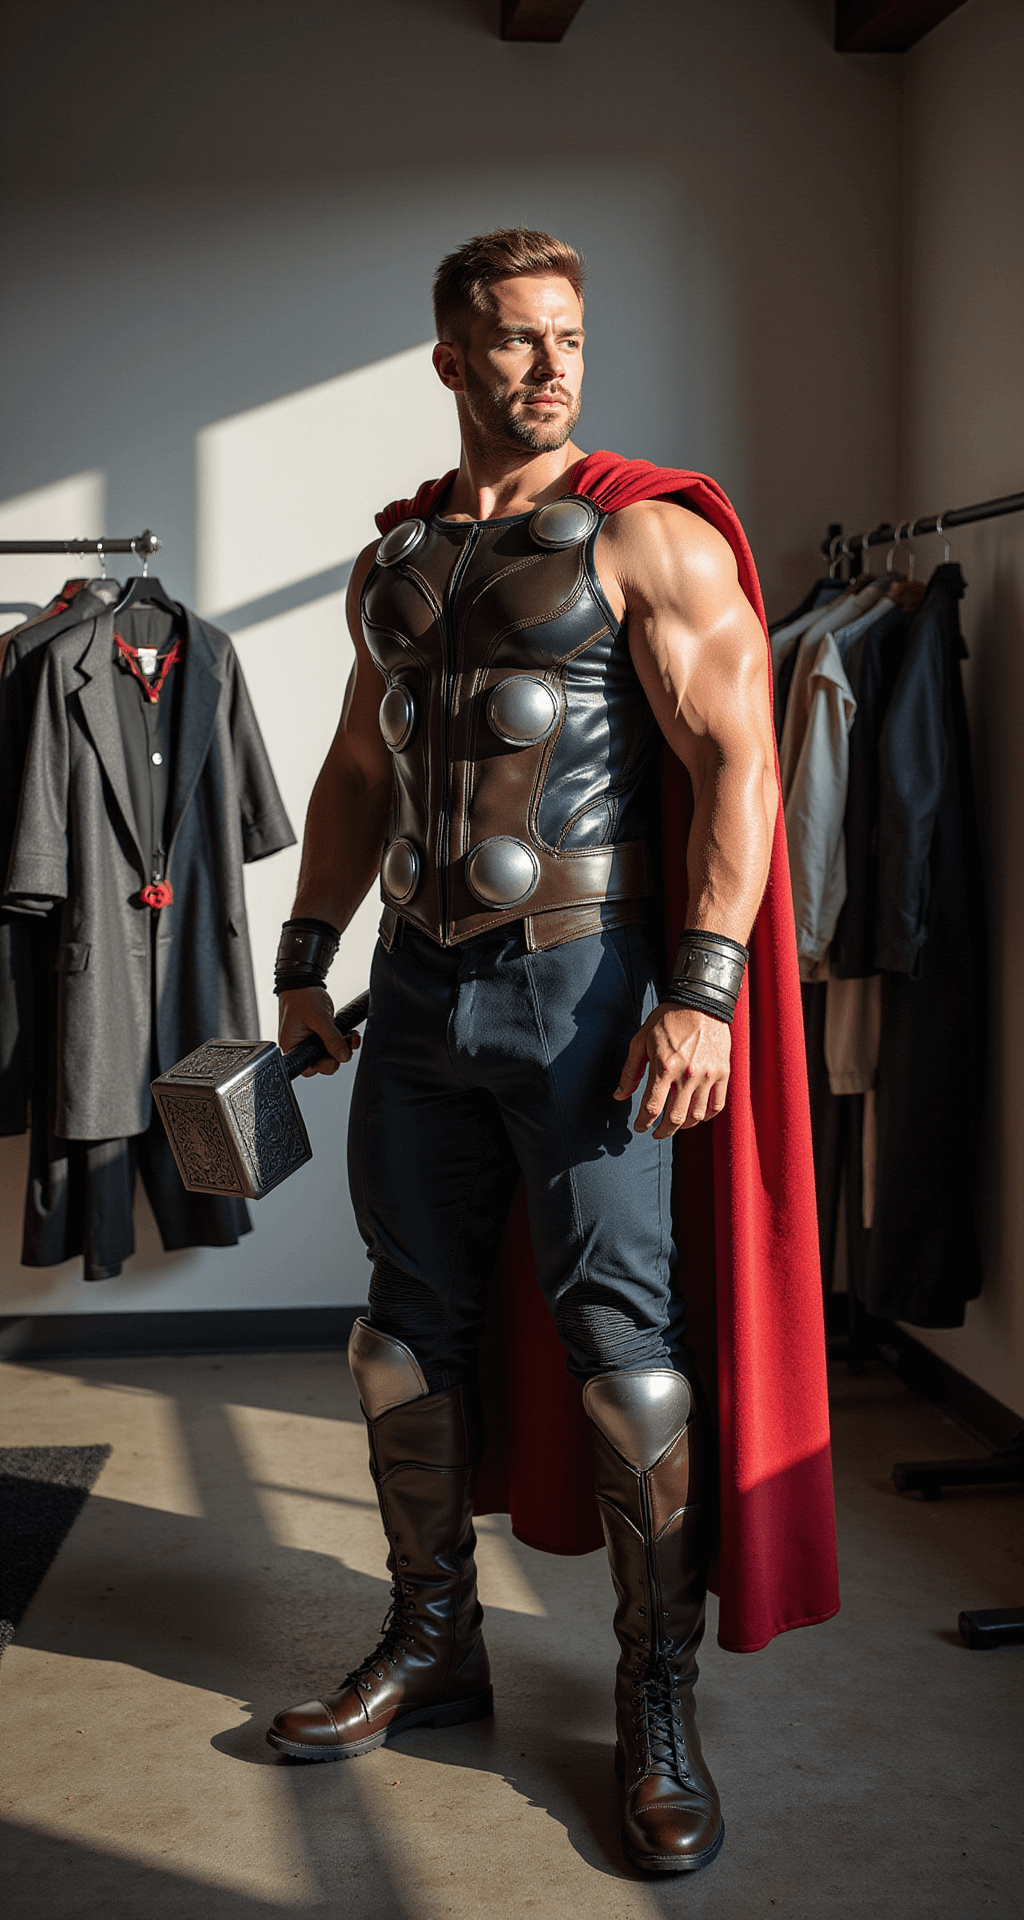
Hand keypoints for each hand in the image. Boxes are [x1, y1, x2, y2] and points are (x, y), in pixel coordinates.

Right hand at [278, 985, 360, 1077]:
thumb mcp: (320, 1019)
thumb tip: (343, 1056)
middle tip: (346, 1045)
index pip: (308, 1069)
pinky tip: (349, 1034)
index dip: (324, 1065)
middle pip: (321, 1064)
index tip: (335, 1056)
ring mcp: (309, 1042)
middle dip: (337, 1056)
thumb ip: (332, 1039)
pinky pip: (332, 1045)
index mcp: (292, 1047)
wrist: (304, 982)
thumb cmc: (302, 998)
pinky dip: (342, 1041)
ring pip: (329, 1055)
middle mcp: (300, 1048)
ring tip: (351, 1036)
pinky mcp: (318, 1036)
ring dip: (343, 1047)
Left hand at [614, 1002, 730, 1136]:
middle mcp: (687, 1075)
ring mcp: (707, 1075)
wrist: (700, 1003)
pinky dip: (706, 1115)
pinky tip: (696, 1115)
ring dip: (684, 1125)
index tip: (640, 1127)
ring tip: (675, 1124)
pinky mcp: (723, 1073)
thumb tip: (619, 1096)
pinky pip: (717, 1105)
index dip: (643, 1123)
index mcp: (664, 1067)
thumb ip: (630, 1071)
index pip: (651, 1108)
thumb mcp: (641, 1041)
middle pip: (674, 1118)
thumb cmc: (667, 1020)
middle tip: (656, 1133)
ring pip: (696, 1115)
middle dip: (663, 1131)